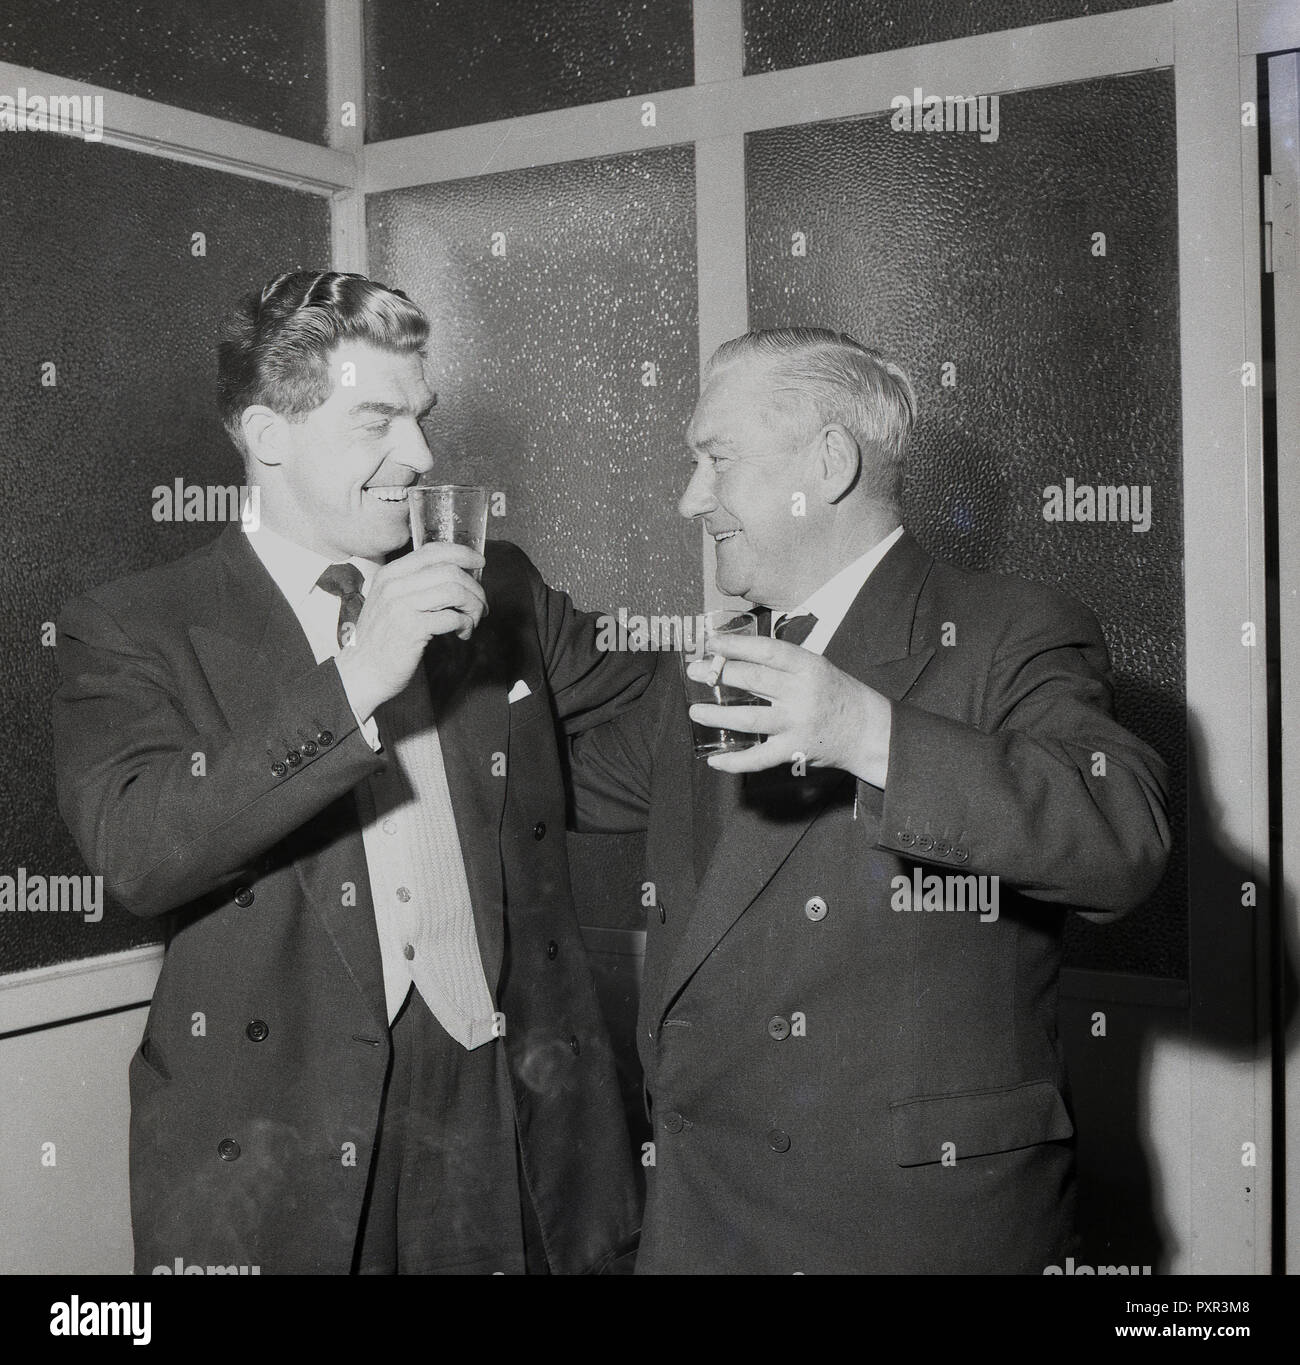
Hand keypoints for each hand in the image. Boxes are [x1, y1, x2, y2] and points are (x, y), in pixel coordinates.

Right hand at [335, 542, 486, 718]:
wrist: (362, 672)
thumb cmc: (382, 639)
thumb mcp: (390, 602)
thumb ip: (414, 585)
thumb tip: (456, 576)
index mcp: (390, 574)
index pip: (433, 551)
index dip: (462, 554)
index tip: (479, 564)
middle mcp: (394, 585)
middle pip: (450, 571)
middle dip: (474, 588)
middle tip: (480, 606)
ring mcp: (401, 606)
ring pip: (455, 591)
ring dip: (473, 606)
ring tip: (472, 621)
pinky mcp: (412, 628)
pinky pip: (453, 617)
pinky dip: (465, 624)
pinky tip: (462, 634)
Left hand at [689, 633, 891, 785]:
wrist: (867, 730)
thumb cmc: (836, 693)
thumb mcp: (815, 667)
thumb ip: (781, 663)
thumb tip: (734, 655)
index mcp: (808, 666)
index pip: (766, 650)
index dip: (735, 645)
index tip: (711, 643)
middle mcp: (802, 693)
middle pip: (752, 681)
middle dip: (718, 674)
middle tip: (695, 671)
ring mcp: (797, 724)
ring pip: (749, 719)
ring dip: (717, 715)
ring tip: (696, 711)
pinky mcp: (795, 751)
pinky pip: (759, 759)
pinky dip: (735, 762)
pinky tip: (715, 760)